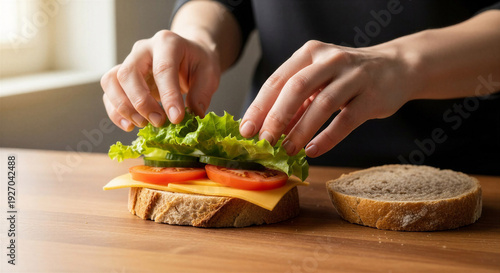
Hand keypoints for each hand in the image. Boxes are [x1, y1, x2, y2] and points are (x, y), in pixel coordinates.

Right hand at [101, 30, 220, 130]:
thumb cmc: (198, 63)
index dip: (168, 95)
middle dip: (141, 102)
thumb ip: (202, 94)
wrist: (188, 55)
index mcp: (167, 43)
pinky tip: (130, 126)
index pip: (163, 68)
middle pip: (129, 73)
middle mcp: (143, 49)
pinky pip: (109, 93)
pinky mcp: (121, 77)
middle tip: (159, 122)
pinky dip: (115, 112)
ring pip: (111, 81)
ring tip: (143, 124)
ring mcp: (129, 61)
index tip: (176, 118)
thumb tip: (194, 115)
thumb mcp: (209, 74)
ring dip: (123, 107)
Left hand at [239, 40, 418, 156]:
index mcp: (310, 53)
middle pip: (295, 89)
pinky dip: (327, 138)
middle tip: (264, 142)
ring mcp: (353, 76)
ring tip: (287, 151)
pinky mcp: (372, 96)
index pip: (277, 80)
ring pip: (321, 105)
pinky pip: (346, 120)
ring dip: (301, 131)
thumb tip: (267, 131)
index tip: (246, 130)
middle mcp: (330, 60)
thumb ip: (296, 101)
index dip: (259, 106)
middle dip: (275, 118)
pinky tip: (313, 150)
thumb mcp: (319, 80)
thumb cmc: (347, 77)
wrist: (397, 67)